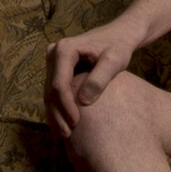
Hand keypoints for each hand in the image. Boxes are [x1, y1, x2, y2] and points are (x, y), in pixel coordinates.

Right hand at [45, 22, 135, 139]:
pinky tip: (64, 125)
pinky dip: (59, 108)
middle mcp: (54, 52)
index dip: (66, 106)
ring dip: (56, 114)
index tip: (76, 123)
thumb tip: (83, 101)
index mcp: (65, 49)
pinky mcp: (57, 68)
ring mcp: (53, 60)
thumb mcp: (115, 60)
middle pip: (51, 90)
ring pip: (49, 93)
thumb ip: (100, 78)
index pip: (59, 83)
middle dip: (58, 114)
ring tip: (65, 136)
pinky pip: (54, 91)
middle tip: (67, 136)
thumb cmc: (119, 45)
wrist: (120, 34)